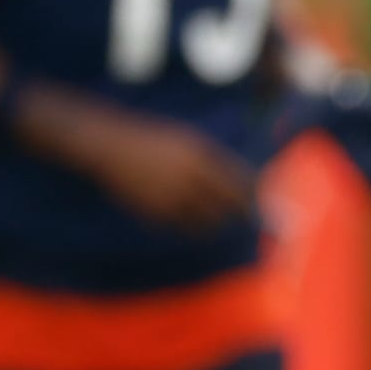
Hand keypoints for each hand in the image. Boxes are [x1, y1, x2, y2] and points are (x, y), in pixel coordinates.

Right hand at [84, 113, 255, 234]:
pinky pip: (183, 227)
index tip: (257, 202)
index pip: (236, 182)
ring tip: (222, 223)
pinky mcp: (155, 213)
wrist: (113, 150)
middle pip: (225, 205)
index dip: (250, 196)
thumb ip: (214, 159)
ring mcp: (171, 197)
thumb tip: (241, 178)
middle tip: (247, 220)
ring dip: (218, 224)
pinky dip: (194, 228)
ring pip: (206, 222)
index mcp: (200, 157)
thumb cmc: (156, 142)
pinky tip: (198, 225)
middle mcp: (188, 178)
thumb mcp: (190, 141)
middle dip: (239, 214)